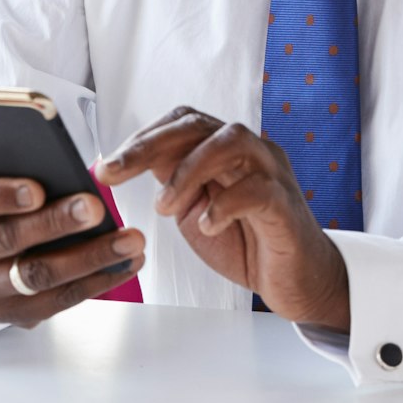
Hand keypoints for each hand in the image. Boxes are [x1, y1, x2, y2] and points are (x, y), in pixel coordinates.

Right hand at [0, 179, 143, 327]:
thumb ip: (19, 172)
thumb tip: (65, 164)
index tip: (36, 190)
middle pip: (7, 240)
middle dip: (56, 223)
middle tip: (95, 208)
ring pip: (38, 276)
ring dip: (90, 257)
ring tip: (129, 240)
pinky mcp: (11, 313)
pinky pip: (58, 299)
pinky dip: (98, 280)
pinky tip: (127, 263)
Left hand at [96, 107, 349, 329]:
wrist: (296, 279)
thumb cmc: (248, 242)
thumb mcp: (194, 210)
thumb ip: (171, 184)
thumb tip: (123, 166)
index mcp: (227, 151)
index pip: (183, 122)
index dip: (142, 137)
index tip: (106, 166)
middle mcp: (251, 152)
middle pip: (200, 124)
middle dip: (150, 145)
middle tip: (114, 174)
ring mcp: (272, 174)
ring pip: (232, 141)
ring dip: (188, 170)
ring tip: (166, 206)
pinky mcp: (286, 205)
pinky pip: (257, 189)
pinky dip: (224, 205)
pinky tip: (206, 225)